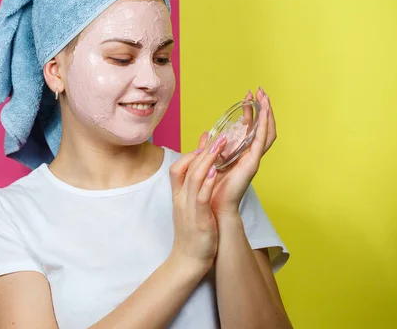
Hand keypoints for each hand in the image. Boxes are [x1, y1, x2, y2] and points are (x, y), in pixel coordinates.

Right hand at [168, 134, 228, 271]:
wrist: (188, 260)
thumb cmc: (192, 233)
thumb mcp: (190, 207)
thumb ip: (194, 189)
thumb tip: (203, 171)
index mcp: (179, 195)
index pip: (177, 167)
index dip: (191, 152)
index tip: (206, 141)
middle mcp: (181, 198)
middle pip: (185, 168)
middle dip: (202, 151)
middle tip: (217, 136)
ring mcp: (188, 208)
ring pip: (192, 178)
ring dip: (205, 160)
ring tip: (218, 146)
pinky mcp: (199, 219)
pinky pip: (200, 197)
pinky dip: (206, 184)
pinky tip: (214, 172)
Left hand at [200, 87, 276, 218]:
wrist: (212, 206)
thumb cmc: (210, 187)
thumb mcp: (207, 160)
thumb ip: (209, 146)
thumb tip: (206, 133)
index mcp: (240, 153)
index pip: (250, 128)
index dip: (251, 111)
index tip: (248, 95)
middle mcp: (250, 155)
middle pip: (262, 127)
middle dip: (263, 108)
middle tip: (261, 91)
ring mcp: (253, 159)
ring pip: (266, 132)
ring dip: (267, 114)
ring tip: (265, 97)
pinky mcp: (252, 164)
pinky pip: (261, 142)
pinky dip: (264, 126)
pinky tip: (264, 113)